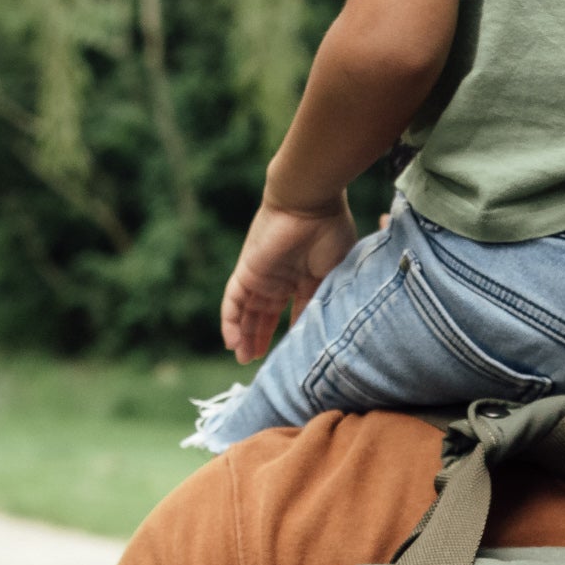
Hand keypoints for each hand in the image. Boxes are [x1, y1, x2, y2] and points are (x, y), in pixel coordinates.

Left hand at [221, 200, 358, 361]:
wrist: (310, 202)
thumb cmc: (331, 232)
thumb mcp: (334, 275)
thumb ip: (323, 301)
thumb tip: (319, 333)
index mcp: (304, 279)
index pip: (293, 314)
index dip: (291, 336)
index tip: (292, 359)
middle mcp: (280, 279)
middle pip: (265, 315)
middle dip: (260, 339)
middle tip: (256, 362)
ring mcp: (262, 276)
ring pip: (247, 312)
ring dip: (244, 336)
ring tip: (243, 359)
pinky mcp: (246, 272)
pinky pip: (233, 301)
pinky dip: (231, 322)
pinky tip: (233, 343)